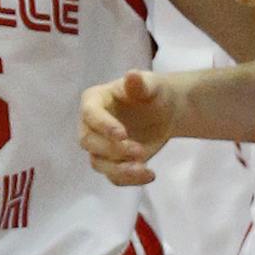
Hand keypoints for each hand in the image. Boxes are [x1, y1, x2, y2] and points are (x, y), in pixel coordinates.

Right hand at [79, 69, 180, 186]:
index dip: (103, 126)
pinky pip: (113, 176)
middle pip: (89, 142)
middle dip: (112, 150)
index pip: (90, 115)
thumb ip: (140, 83)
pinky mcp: (111, 163)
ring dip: (119, 169)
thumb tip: (131, 75)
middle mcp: (90, 126)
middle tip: (139, 151)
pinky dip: (129, 179)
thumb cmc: (153, 92)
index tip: (122, 135)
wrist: (164, 111)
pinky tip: (149, 175)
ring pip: (99, 163)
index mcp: (93, 102)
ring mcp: (99, 147)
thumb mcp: (151, 85)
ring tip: (144, 170)